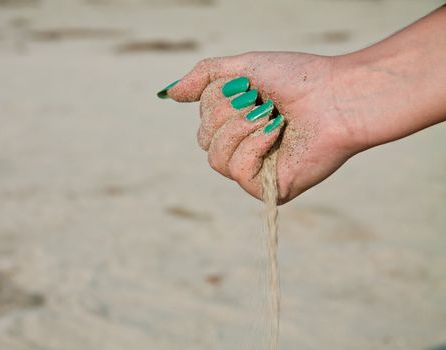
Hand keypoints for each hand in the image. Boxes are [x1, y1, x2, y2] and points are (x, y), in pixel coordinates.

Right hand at [162, 52, 359, 203]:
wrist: (338, 96)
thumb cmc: (297, 79)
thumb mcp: (242, 69)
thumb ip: (204, 77)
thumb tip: (169, 93)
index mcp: (238, 124)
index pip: (203, 121)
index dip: (218, 99)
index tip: (251, 87)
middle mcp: (244, 148)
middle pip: (204, 139)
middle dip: (228, 112)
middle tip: (261, 100)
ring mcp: (257, 170)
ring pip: (215, 158)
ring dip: (239, 129)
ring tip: (268, 116)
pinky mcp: (269, 187)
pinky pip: (236, 171)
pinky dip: (253, 146)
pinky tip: (275, 133)